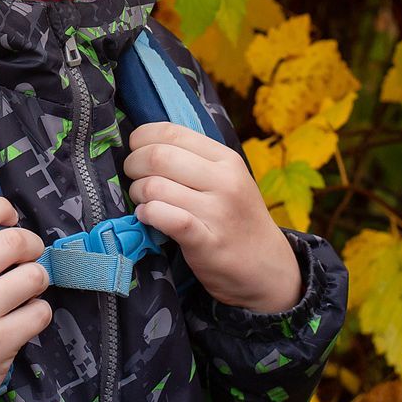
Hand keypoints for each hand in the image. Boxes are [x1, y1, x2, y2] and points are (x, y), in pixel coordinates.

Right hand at [0, 197, 51, 401]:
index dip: (1, 208)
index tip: (11, 217)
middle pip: (12, 241)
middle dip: (30, 245)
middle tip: (29, 256)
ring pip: (33, 275)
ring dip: (36, 280)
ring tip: (26, 290)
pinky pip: (39, 312)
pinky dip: (37, 313)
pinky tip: (23, 319)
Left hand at [122, 121, 302, 313]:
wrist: (268, 269)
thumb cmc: (238, 220)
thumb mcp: (228, 180)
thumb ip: (195, 160)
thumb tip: (146, 142)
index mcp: (227, 160)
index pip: (173, 132)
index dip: (143, 137)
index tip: (136, 149)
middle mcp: (225, 182)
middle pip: (158, 156)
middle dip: (133, 164)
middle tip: (133, 177)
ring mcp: (217, 212)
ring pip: (155, 187)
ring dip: (138, 193)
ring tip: (143, 201)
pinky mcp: (206, 242)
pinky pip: (165, 217)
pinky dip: (147, 214)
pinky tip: (146, 217)